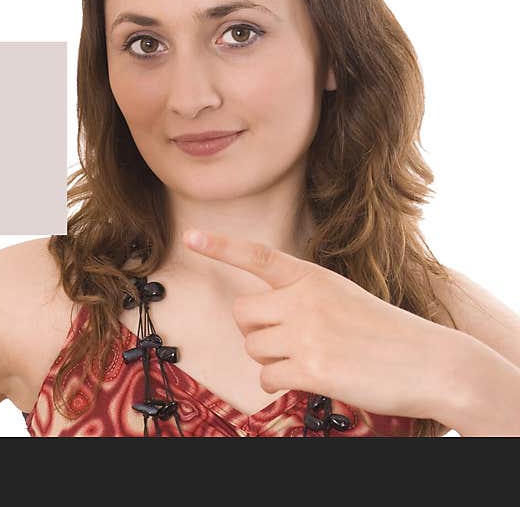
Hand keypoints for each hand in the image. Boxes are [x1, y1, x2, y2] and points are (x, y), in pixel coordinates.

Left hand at [183, 229, 447, 418]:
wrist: (430, 362)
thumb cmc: (385, 332)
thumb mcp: (342, 297)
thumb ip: (302, 298)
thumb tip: (261, 322)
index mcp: (312, 276)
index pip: (258, 256)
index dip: (221, 246)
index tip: (191, 237)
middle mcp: (303, 299)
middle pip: (242, 313)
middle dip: (256, 330)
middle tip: (287, 340)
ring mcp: (306, 333)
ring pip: (253, 348)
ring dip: (272, 360)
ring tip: (310, 359)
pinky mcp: (311, 369)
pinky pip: (267, 378)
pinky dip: (280, 383)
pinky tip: (309, 379)